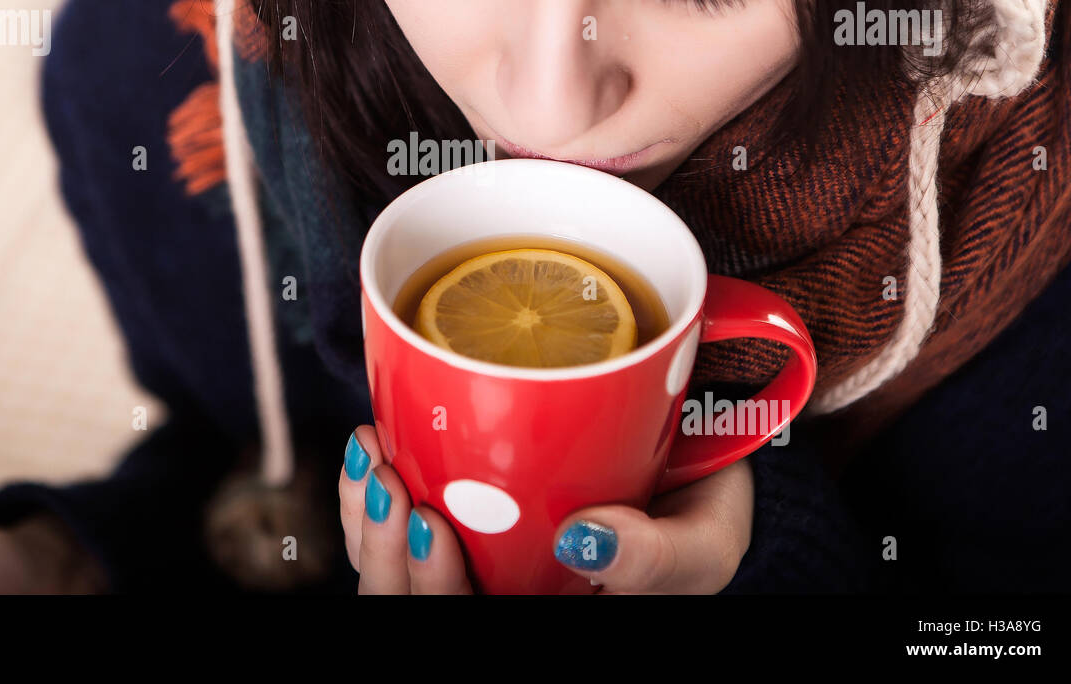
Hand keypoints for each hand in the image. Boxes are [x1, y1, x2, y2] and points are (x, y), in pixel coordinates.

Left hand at [340, 424, 752, 594]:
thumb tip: (581, 543)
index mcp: (546, 615)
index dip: (433, 591)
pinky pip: (391, 524)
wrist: (699, 448)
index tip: (431, 523)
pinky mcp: (460, 509)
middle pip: (413, 603)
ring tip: (374, 457)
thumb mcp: (704, 545)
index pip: (468, 625)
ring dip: (369, 518)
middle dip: (388, 553)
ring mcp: (476, 558)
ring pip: (390, 570)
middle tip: (391, 482)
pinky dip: (366, 490)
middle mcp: (501, 596)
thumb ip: (657, 561)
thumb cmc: (701, 512)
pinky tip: (371, 446)